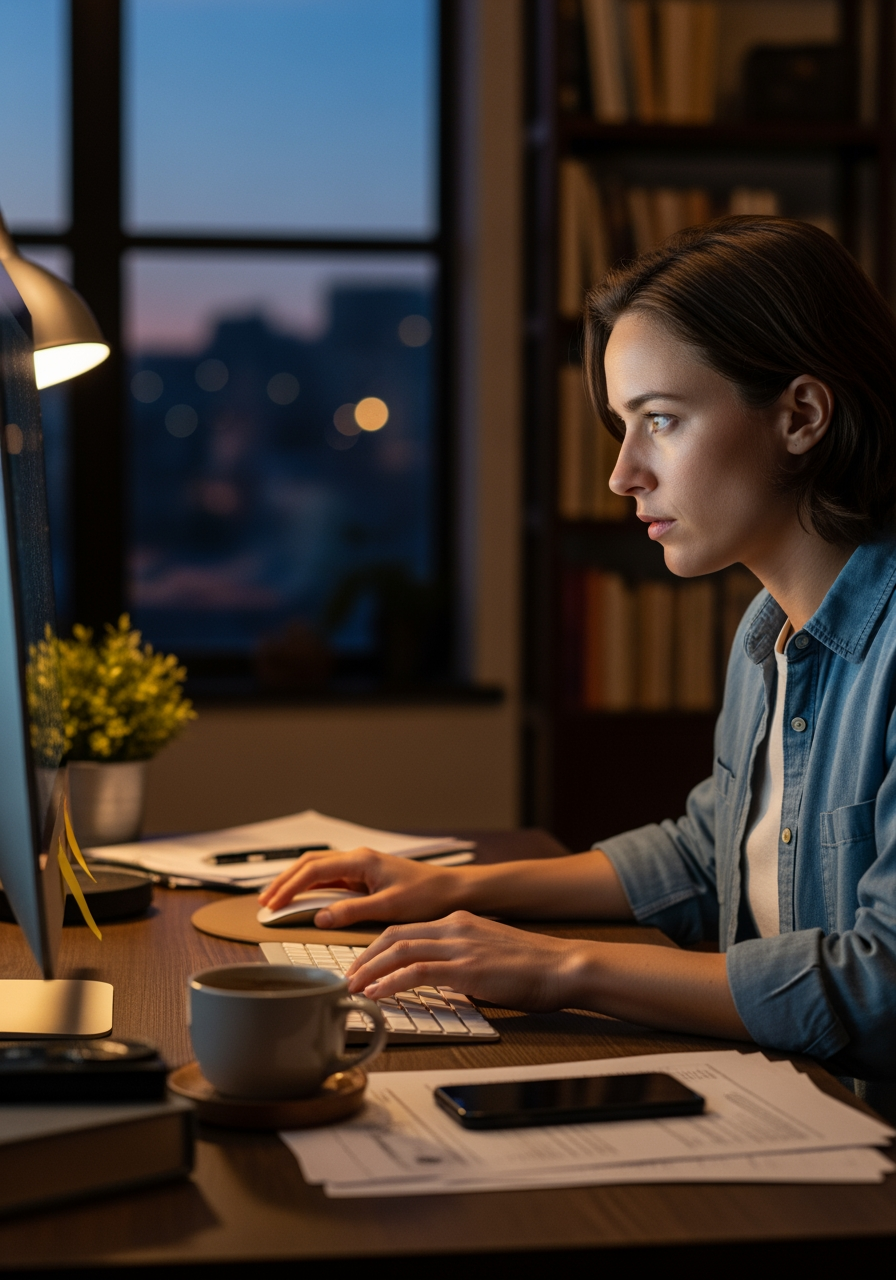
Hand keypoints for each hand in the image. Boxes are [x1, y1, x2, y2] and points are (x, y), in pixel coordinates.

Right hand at [257, 847, 463, 926]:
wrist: (449, 889)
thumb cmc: (425, 895)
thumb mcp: (388, 907)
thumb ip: (352, 911)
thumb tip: (319, 917)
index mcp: (360, 861)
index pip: (313, 870)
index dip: (289, 887)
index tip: (272, 904)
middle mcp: (356, 859)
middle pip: (308, 864)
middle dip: (283, 881)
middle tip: (264, 902)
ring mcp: (359, 867)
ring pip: (316, 870)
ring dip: (294, 883)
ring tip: (275, 900)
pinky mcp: (363, 877)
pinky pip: (329, 879)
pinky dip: (311, 888)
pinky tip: (302, 899)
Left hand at [346, 911, 586, 1011]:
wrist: (562, 966)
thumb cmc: (533, 967)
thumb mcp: (489, 954)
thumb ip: (461, 960)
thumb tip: (441, 980)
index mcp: (459, 921)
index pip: (405, 929)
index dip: (377, 948)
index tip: (362, 966)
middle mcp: (454, 926)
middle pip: (394, 936)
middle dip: (365, 958)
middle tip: (348, 978)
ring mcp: (459, 945)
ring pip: (400, 951)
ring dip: (371, 971)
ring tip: (354, 988)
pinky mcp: (466, 968)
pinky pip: (417, 972)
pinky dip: (391, 982)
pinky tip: (377, 995)